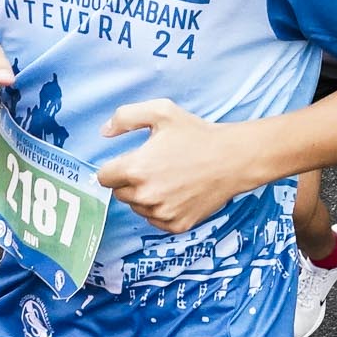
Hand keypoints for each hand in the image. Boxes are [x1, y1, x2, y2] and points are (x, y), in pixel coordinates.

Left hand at [94, 99, 254, 234]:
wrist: (233, 159)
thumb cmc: (197, 134)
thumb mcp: (161, 112)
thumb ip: (125, 117)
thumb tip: (104, 132)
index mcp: (136, 169)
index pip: (104, 177)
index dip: (114, 168)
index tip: (128, 162)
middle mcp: (146, 196)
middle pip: (120, 194)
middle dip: (129, 182)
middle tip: (153, 168)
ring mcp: (162, 213)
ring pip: (137, 208)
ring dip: (144, 196)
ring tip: (168, 179)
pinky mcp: (177, 225)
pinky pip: (155, 220)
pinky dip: (161, 209)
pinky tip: (177, 192)